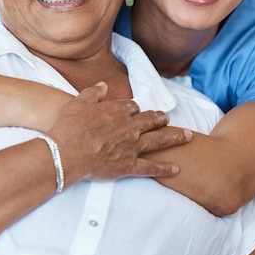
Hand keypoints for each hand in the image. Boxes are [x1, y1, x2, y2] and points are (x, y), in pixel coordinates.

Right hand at [48, 82, 191, 184]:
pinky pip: (151, 167)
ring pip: (158, 140)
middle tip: (167, 118)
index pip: (132, 107)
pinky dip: (165, 169)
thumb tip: (103, 85)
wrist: (67, 152)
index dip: (136, 108)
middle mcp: (129, 127)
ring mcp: (132, 147)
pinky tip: (176, 169)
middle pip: (150, 120)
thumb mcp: (79, 103)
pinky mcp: (129, 166)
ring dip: (175, 137)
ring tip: (187, 135)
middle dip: (160, 118)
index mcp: (117, 111)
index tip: (138, 109)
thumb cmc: (69, 127)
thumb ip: (93, 93)